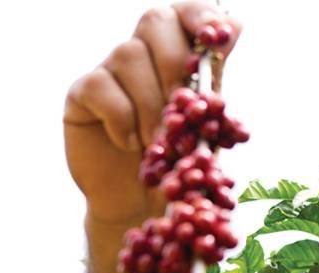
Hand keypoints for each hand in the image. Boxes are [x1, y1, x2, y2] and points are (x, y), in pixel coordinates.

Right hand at [63, 2, 241, 225]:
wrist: (141, 207)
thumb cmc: (179, 166)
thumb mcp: (208, 130)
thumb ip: (216, 81)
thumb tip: (236, 25)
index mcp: (180, 55)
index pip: (188, 12)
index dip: (203, 16)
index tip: (219, 36)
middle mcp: (144, 52)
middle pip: (156, 21)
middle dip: (175, 63)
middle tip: (183, 109)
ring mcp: (110, 70)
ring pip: (129, 56)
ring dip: (151, 104)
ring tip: (159, 143)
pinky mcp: (82, 93)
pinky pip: (102, 87)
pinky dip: (123, 118)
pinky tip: (131, 143)